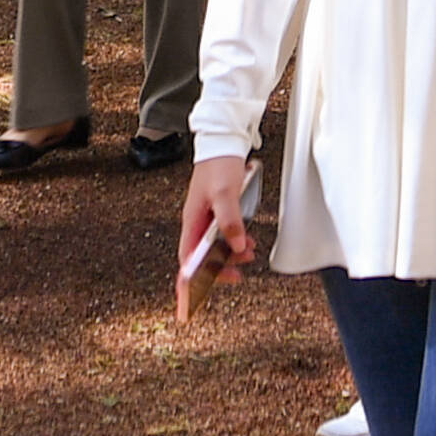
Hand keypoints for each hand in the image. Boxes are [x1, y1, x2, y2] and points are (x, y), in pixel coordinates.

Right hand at [172, 156, 261, 316]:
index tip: (199, 294)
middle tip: (237, 273)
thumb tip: (235, 246)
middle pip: (202, 257)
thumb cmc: (218, 164)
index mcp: (191, 221)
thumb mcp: (225, 194)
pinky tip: (247, 241)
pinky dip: (236, 242)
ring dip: (231, 255)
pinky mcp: (219, 212)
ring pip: (215, 247)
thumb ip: (230, 221)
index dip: (192, 279)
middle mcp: (197, 222)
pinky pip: (225, 235)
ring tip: (248, 254)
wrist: (222, 142)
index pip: (187, 260)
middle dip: (220, 268)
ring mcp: (207, 218)